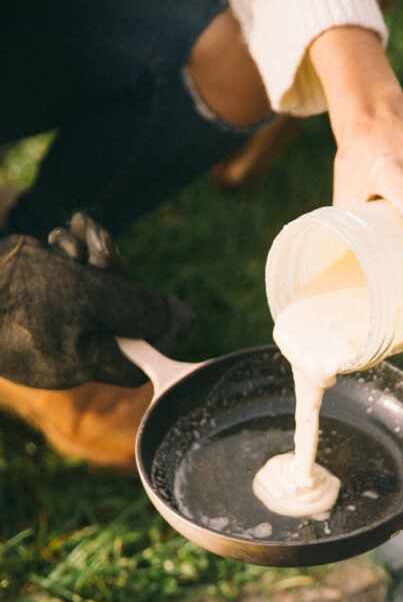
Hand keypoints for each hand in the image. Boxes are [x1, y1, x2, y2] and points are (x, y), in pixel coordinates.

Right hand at [0, 213, 190, 389]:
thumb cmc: (16, 297)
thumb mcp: (90, 295)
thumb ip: (139, 308)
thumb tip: (186, 322)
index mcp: (90, 363)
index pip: (144, 353)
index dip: (156, 321)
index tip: (154, 294)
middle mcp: (73, 353)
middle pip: (119, 315)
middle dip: (114, 273)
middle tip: (100, 242)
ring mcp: (51, 331)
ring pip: (91, 291)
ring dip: (87, 257)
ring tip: (69, 238)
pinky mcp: (32, 309)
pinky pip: (63, 284)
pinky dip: (63, 257)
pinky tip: (54, 242)